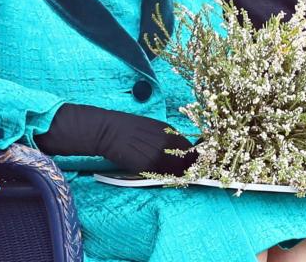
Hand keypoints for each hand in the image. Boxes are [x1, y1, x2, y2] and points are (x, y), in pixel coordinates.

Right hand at [36, 104, 195, 174]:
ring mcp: (155, 153)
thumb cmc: (129, 128)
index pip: (190, 148)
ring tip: (175, 178)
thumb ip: (167, 138)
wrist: (109, 130)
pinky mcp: (145, 164)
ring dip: (177, 175)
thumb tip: (182, 150)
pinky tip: (162, 177)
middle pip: (186, 161)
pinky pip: (160, 174)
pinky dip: (163, 178)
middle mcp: (165, 141)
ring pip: (175, 170)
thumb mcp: (153, 127)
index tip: (196, 165)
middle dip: (189, 169)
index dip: (194, 159)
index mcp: (168, 130)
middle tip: (188, 175)